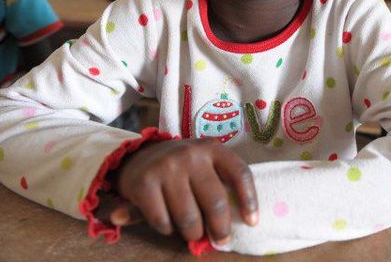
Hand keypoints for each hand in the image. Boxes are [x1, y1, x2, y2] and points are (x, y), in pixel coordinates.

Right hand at [110, 139, 258, 243]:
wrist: (139, 156)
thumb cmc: (182, 168)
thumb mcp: (204, 165)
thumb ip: (220, 185)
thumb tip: (245, 221)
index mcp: (212, 149)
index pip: (240, 174)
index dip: (249, 200)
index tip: (251, 223)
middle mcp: (191, 155)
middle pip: (216, 202)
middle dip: (221, 229)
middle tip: (221, 240)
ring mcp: (167, 167)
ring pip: (189, 218)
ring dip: (192, 233)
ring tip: (192, 232)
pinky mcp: (144, 183)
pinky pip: (163, 221)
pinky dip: (167, 230)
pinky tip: (168, 224)